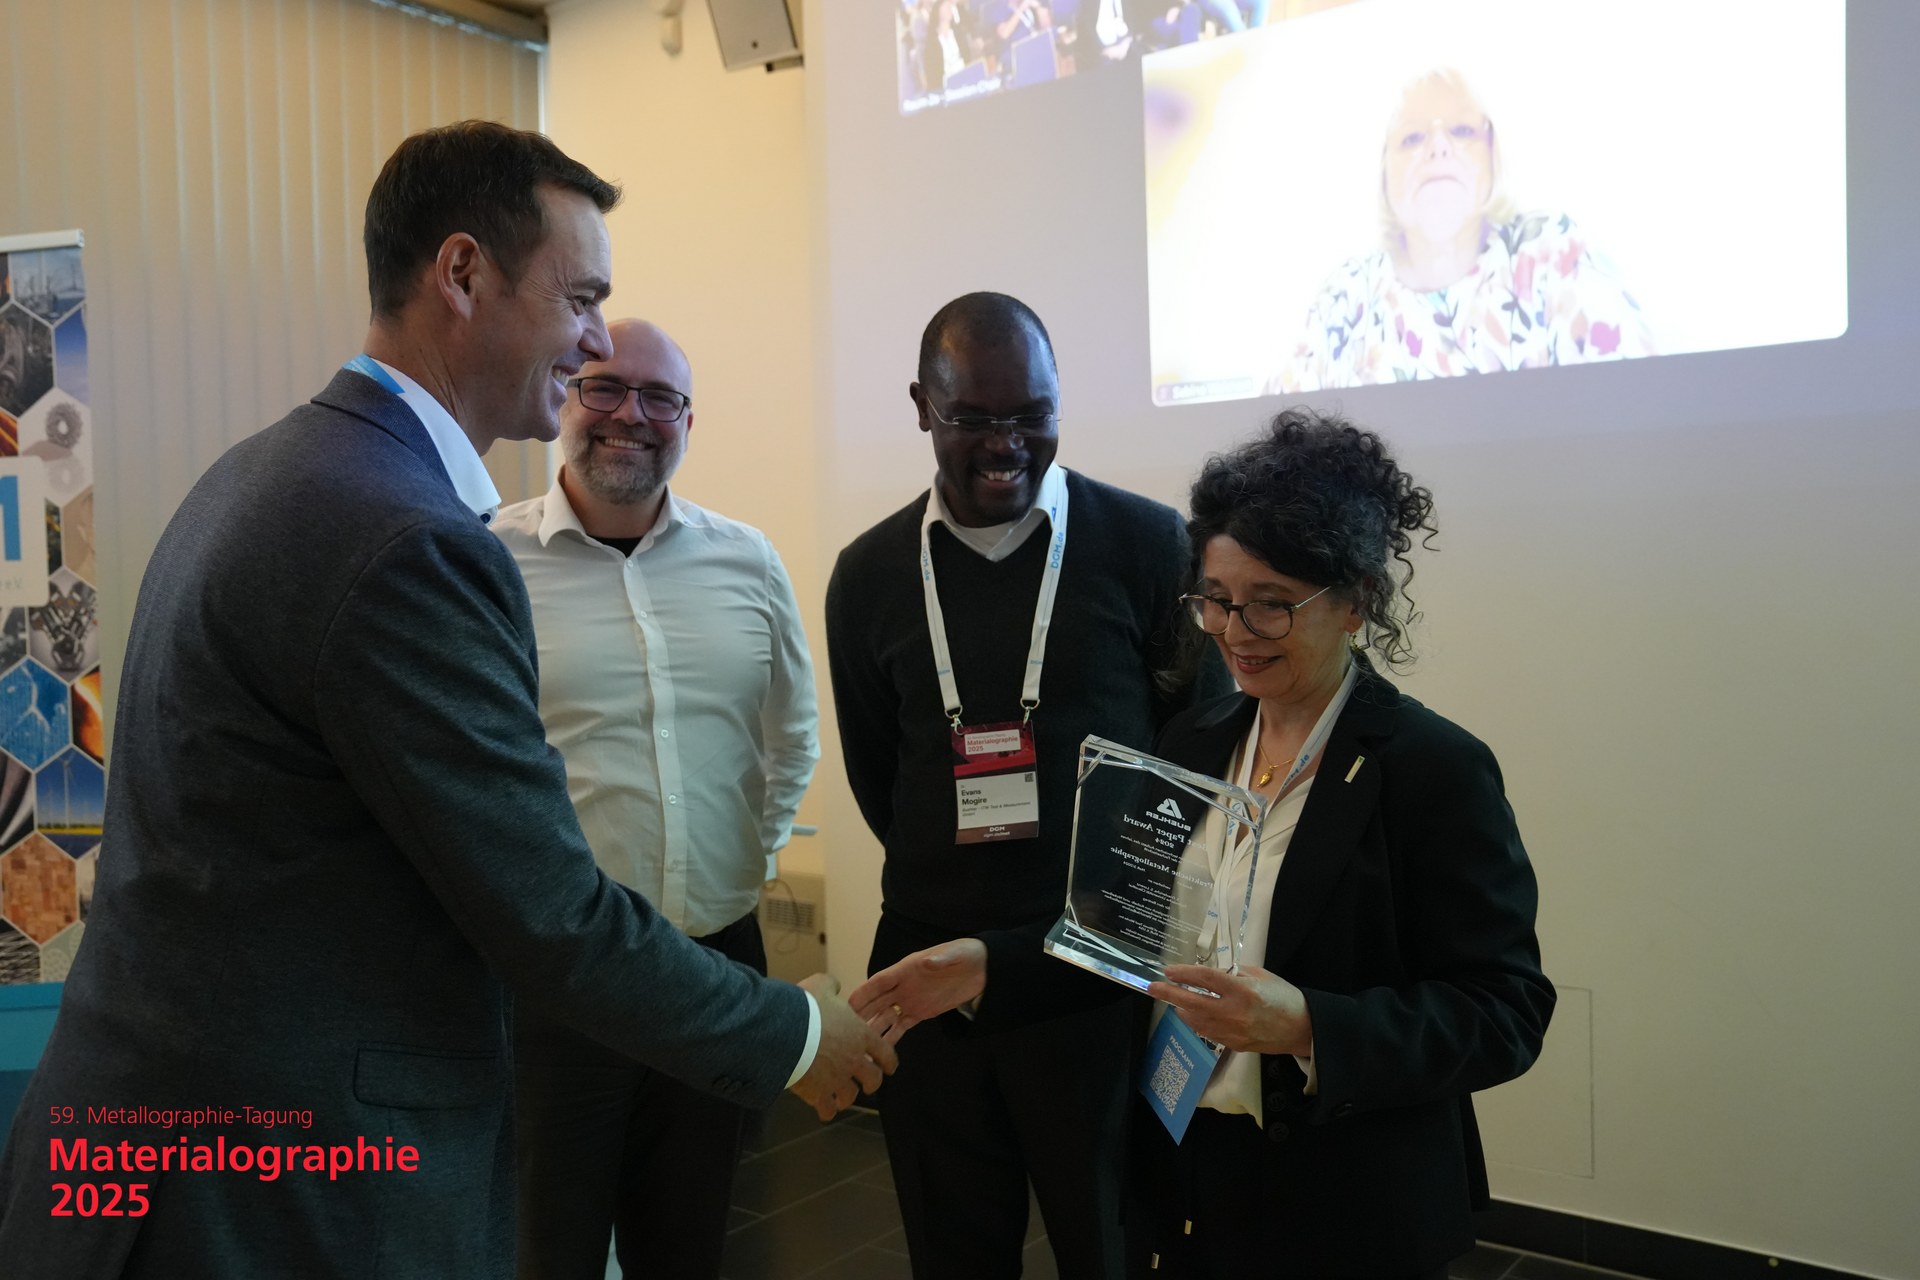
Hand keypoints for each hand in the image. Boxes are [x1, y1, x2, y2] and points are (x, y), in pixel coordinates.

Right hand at [790, 973, 899, 1121]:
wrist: (784, 1031)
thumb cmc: (805, 1006)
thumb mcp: (820, 985)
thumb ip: (832, 986)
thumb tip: (835, 986)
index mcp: (860, 1035)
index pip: (885, 1053)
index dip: (889, 1061)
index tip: (889, 1067)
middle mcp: (854, 1060)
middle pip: (873, 1079)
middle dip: (871, 1083)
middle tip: (867, 1085)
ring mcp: (837, 1079)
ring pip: (851, 1096)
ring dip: (848, 1097)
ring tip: (842, 1099)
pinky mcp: (818, 1093)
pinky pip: (827, 1109)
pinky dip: (827, 1111)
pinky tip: (824, 1110)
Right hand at [847, 938, 987, 1041]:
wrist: (981, 968)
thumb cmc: (965, 954)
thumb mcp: (955, 954)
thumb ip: (940, 959)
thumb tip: (929, 961)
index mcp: (906, 969)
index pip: (879, 981)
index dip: (863, 992)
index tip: (848, 1004)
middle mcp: (903, 986)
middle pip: (876, 1001)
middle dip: (861, 1015)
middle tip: (844, 1032)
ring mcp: (911, 1000)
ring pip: (885, 1017)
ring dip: (872, 1030)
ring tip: (858, 1047)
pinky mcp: (921, 1012)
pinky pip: (901, 1027)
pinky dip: (891, 1038)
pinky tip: (880, 1052)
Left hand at [1147, 964, 1311, 1056]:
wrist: (1302, 1029)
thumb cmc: (1283, 997)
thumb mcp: (1260, 975)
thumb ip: (1234, 974)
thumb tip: (1211, 975)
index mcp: (1241, 990)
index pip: (1204, 979)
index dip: (1183, 973)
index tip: (1168, 970)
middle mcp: (1233, 1012)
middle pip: (1192, 1002)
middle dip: (1168, 994)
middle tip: (1152, 988)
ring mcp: (1231, 1032)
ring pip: (1195, 1021)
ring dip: (1181, 1009)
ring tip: (1174, 1000)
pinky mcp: (1233, 1045)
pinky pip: (1206, 1032)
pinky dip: (1196, 1022)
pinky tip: (1192, 1014)